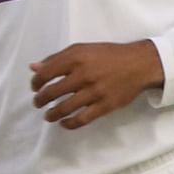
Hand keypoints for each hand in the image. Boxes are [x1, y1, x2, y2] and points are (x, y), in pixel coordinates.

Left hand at [29, 40, 162, 129]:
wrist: (139, 64)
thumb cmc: (108, 55)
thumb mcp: (82, 49)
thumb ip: (56, 58)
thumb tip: (33, 68)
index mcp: (75, 57)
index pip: (46, 73)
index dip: (36, 83)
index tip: (35, 88)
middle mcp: (83, 74)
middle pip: (52, 92)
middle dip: (40, 100)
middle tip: (38, 103)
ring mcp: (94, 91)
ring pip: (64, 108)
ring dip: (52, 114)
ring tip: (48, 116)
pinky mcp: (104, 105)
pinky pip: (82, 119)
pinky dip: (69, 124)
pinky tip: (64, 123)